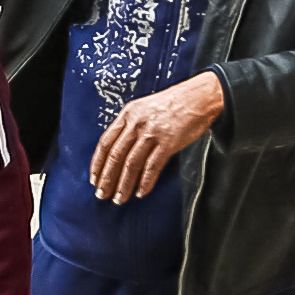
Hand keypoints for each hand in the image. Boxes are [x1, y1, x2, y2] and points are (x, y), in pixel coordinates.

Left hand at [88, 72, 225, 204]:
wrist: (201, 96)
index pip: (105, 142)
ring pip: (131, 164)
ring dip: (124, 184)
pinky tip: (140, 192)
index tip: (94, 179)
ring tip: (119, 199)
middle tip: (102, 195)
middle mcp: (137, 123)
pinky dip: (145, 182)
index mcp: (128, 114)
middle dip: (107, 179)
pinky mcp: (169, 142)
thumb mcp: (145, 108)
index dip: (98, 164)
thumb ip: (130, 126)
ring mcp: (153, 132)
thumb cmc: (174, 103)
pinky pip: (152, 166)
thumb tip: (118, 151)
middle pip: (115, 156)